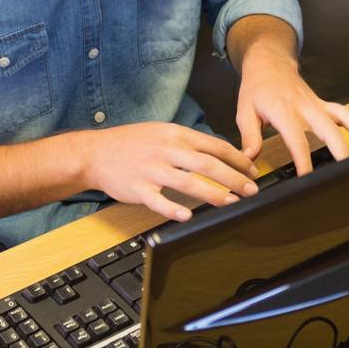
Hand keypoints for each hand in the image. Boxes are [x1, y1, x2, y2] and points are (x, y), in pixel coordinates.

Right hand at [79, 121, 259, 223]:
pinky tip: (187, 215)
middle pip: (207, 164)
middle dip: (234, 178)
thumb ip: (188, 142)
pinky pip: (158, 200)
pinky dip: (173, 208)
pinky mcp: (138, 187)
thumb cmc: (131, 142)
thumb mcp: (162, 132)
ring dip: (213, 193)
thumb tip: (217, 153)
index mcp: (176, 135)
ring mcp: (152, 169)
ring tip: (231, 202)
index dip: (237, 159)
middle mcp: (167, 150)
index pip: (214, 146)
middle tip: (251, 190)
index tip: (252, 171)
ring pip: (188, 181)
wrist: (96, 152)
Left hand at [235, 45, 348, 175]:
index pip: (297, 140)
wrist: (268, 61)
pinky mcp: (323, 104)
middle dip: (339, 150)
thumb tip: (250, 159)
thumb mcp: (244, 110)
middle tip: (346, 171)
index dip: (303, 161)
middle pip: (327, 129)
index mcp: (283, 110)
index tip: (308, 179)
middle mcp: (304, 107)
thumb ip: (249, 136)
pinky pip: (344, 113)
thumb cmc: (256, 86)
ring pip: (342, 117)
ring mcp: (316, 105)